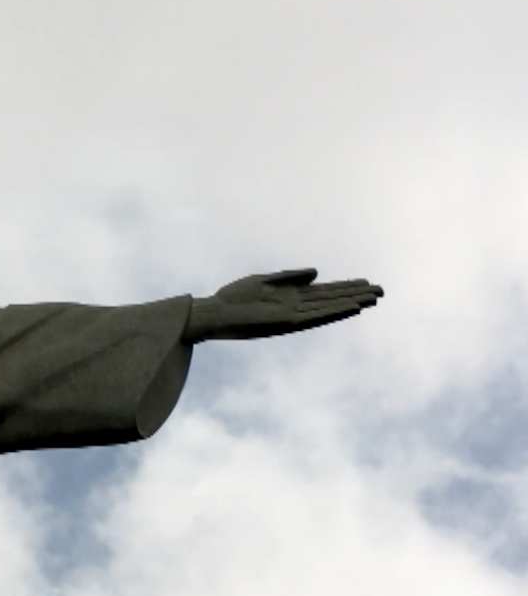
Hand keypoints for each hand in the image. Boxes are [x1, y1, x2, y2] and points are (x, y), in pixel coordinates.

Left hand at [186, 268, 383, 341]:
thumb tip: (317, 272)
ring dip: (349, 304)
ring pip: (328, 309)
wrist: (213, 313)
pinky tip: (349, 308)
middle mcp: (295, 307)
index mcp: (291, 296)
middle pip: (332, 299)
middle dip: (355, 295)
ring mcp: (291, 315)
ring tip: (372, 299)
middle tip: (382, 291)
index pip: (325, 291)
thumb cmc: (234, 297)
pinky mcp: (284, 323)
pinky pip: (314, 317)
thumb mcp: (263, 281)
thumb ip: (290, 277)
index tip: (367, 282)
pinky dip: (332, 313)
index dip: (346, 287)